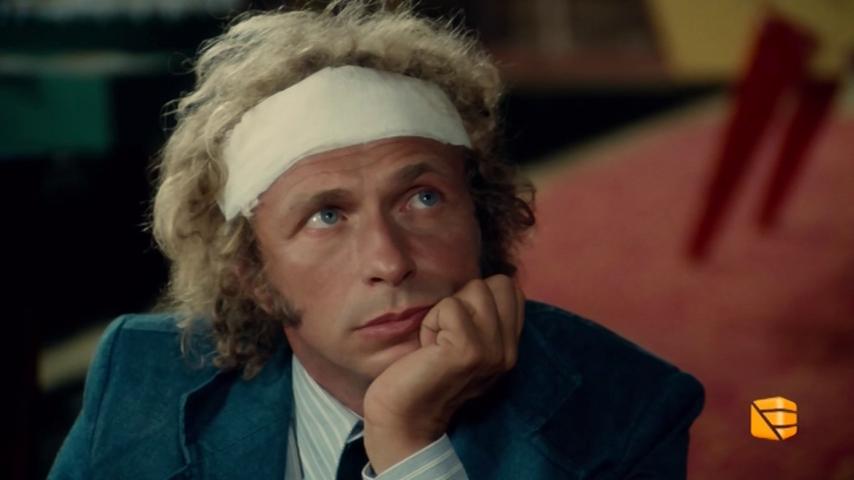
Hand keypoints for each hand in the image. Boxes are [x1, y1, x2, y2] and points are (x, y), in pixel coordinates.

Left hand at [362, 274, 524, 472]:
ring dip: (445, 311)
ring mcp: (492, 352)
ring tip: (436, 343)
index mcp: (509, 348)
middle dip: (463, 300)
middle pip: (496, 284)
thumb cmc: (423, 371)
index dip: (476, 297)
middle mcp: (508, 351)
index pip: (510, 288)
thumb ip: (482, 316)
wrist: (402, 415)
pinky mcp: (469, 351)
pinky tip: (427, 348)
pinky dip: (431, 322)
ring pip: (474, 290)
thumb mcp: (465, 341)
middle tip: (445, 335)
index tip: (456, 329)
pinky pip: (450, 306)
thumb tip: (482, 282)